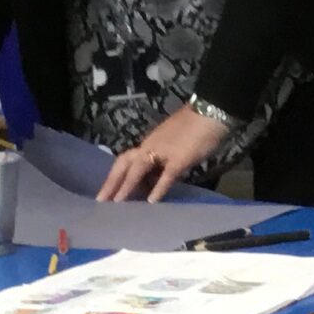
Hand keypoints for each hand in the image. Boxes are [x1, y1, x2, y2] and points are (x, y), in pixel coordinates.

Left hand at [99, 105, 229, 201]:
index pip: (126, 161)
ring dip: (127, 186)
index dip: (114, 176)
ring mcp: (164, 151)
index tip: (104, 194)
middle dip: (111, 182)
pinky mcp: (180, 158)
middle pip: (124, 163)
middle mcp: (151, 146)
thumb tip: (154, 181)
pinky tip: (151, 202)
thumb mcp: (173, 144)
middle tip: (101, 202)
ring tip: (117, 204)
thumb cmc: (195, 126)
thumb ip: (162, 161)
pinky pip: (166, 175)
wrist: (212, 110)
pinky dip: (158, 189)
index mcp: (149, 143)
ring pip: (139, 168)